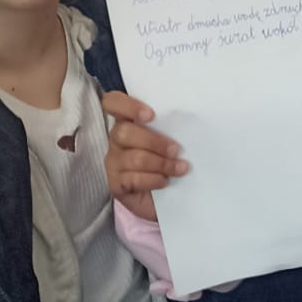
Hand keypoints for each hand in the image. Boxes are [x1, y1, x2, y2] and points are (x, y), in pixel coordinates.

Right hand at [103, 92, 186, 221]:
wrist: (169, 198)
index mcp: (127, 121)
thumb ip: (170, 128)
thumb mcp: (170, 141)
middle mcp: (116, 139)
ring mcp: (113, 163)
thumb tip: (188, 119)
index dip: (127, 105)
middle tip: (176, 150)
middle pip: (124, 132)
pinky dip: (153, 179)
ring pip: (133, 158)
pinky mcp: (116, 184)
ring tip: (180, 168)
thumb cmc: (170, 162)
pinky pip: (133, 179)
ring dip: (161, 163)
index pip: (113, 103)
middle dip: (155, 141)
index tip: (151, 115)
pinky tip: (165, 182)